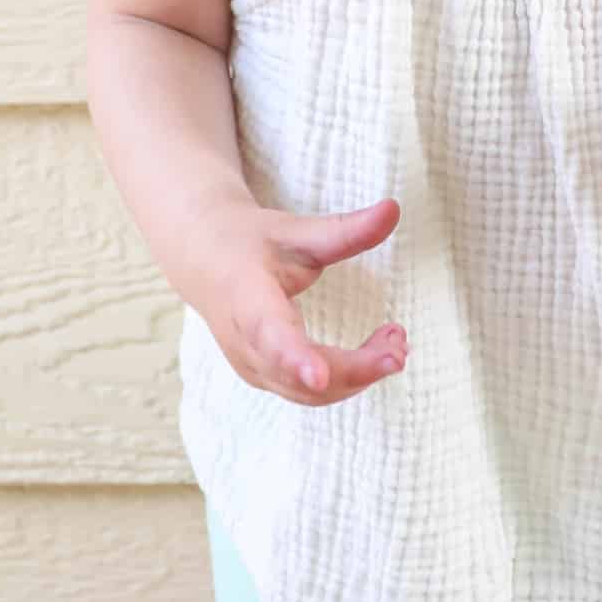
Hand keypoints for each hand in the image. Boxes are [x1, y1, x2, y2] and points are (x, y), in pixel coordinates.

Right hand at [193, 196, 407, 404]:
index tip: (318, 376)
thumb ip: (345, 229)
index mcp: (244, 296)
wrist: (203, 260)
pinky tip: (377, 354)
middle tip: (398, 347)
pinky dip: (347, 380)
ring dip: (357, 376)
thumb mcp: (295, 229)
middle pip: (299, 375)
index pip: (268, 333)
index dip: (293, 357)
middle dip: (353, 369)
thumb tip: (394, 208)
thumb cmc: (249, 242)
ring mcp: (252, 366)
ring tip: (396, 344)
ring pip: (308, 393)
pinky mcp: (265, 377)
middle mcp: (243, 342)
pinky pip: (309, 393)